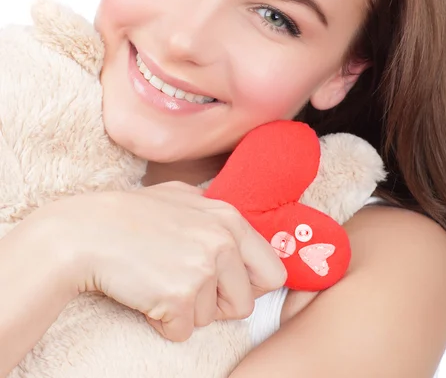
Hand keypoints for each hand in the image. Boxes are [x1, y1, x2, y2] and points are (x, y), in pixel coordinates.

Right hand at [39, 182, 285, 341]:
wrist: (87, 232)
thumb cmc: (132, 214)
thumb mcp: (182, 197)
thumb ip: (215, 215)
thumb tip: (239, 236)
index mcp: (230, 219)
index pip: (273, 272)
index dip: (250, 286)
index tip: (225, 286)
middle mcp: (223, 242)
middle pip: (245, 303)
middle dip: (218, 305)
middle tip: (185, 286)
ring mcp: (203, 269)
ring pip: (213, 319)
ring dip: (188, 311)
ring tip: (160, 280)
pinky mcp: (179, 296)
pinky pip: (183, 332)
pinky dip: (165, 322)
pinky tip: (147, 294)